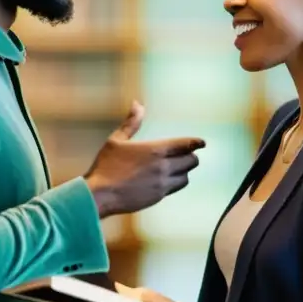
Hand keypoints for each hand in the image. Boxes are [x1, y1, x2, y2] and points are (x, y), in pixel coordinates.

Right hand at [84, 101, 203, 215]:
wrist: (100, 195)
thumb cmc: (106, 166)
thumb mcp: (116, 140)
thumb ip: (131, 123)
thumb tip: (137, 104)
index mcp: (155, 149)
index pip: (185, 144)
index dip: (196, 142)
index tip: (203, 142)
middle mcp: (163, 166)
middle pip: (191, 161)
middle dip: (190, 156)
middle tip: (186, 155)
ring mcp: (162, 183)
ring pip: (186, 177)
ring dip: (184, 171)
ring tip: (177, 168)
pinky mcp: (158, 197)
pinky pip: (175, 188)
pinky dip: (175, 182)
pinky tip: (166, 180)